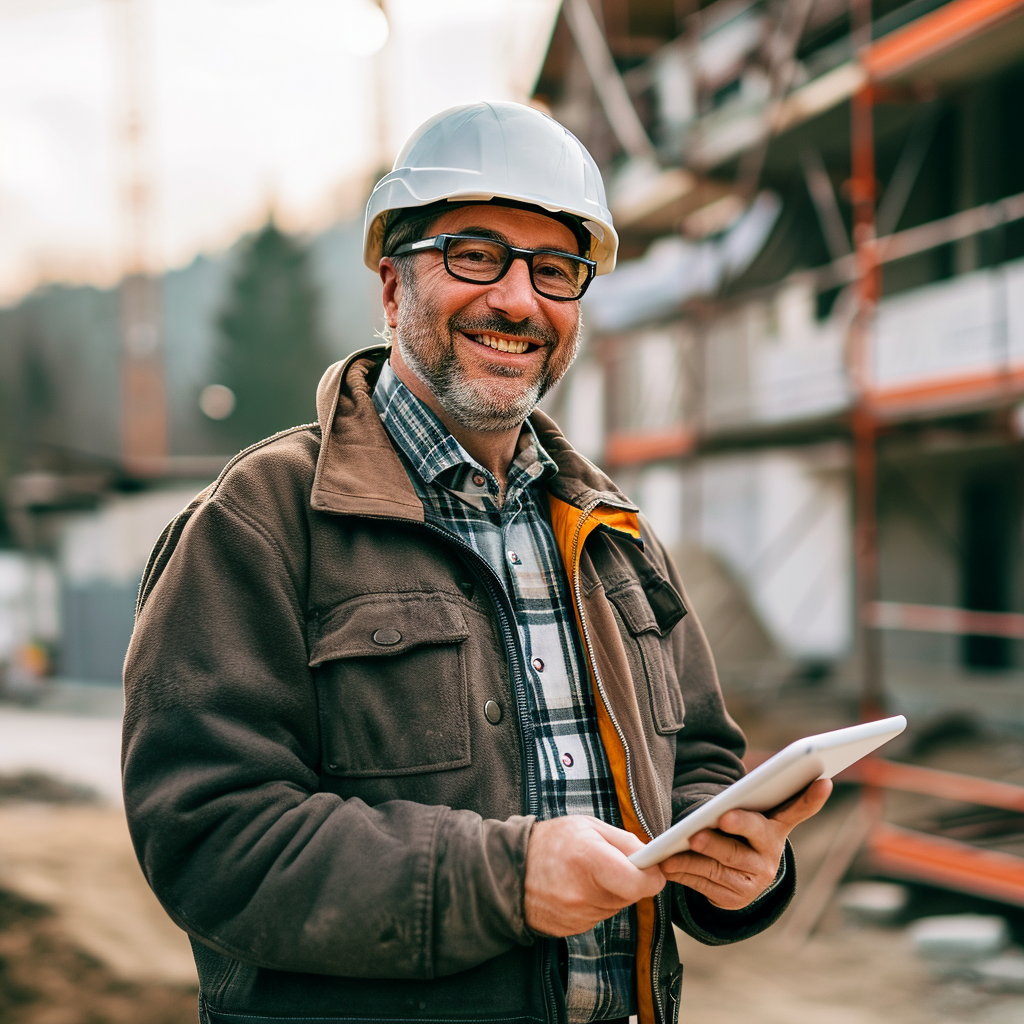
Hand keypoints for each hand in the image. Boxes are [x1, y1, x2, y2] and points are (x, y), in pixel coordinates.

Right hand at [524, 815, 665, 936]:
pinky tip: (576, 888)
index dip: (652, 877)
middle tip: (611, 864)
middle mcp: (583, 892)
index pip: (639, 883)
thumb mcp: (588, 826)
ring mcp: (576, 915)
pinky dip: (595, 904)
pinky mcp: (572, 929)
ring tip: (587, 874)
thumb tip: (651, 858)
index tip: (652, 870)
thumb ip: (625, 841)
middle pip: (630, 895)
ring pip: (616, 907)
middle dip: (629, 881)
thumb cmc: (551, 841)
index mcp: (589, 859)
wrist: (511, 869)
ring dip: (611, 893)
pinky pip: (599, 916)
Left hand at [660, 778, 832, 909]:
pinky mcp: (735, 900)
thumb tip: (766, 788)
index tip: (822, 782)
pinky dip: (684, 873)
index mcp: (776, 828)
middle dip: (719, 841)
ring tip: (674, 850)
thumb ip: (753, 800)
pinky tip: (667, 864)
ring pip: (717, 869)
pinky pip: (704, 885)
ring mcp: (753, 882)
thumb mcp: (753, 814)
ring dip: (692, 859)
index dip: (811, 798)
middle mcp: (769, 857)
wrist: (742, 874)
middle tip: (699, 832)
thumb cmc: (742, 830)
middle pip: (741, 849)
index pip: (798, 810)